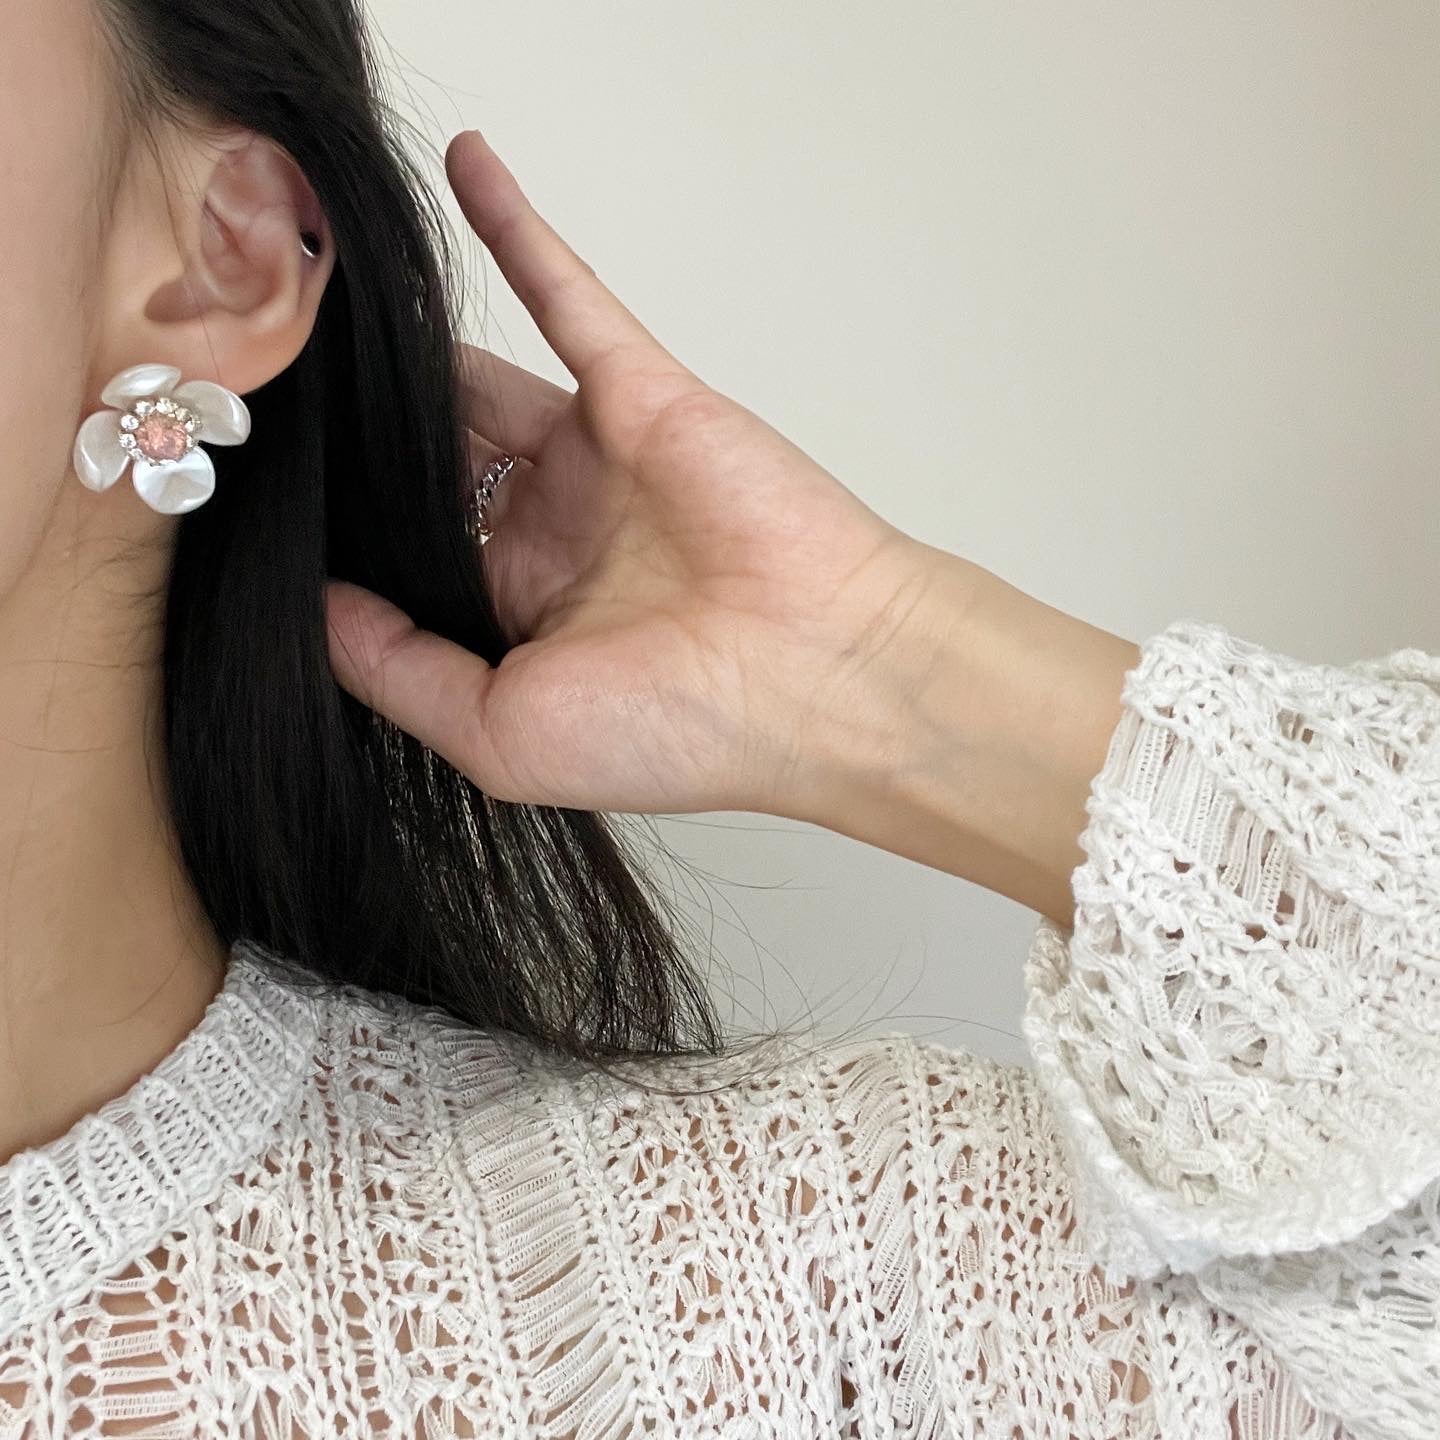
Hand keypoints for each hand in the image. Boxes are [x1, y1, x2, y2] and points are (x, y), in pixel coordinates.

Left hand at [325, 130, 975, 819]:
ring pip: (483, 380)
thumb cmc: (682, 728)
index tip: (270, 498)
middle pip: (438, 461)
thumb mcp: (503, 737)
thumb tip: (314, 614)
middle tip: (283, 391)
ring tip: (324, 299)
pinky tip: (464, 171)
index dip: (351, 526)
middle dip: (368, 436)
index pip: (417, 551)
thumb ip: (401, 671)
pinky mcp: (639, 393)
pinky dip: (518, 233)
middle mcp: (559, 532)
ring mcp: (599, 457)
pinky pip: (567, 297)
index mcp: (528, 614)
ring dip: (412, 347)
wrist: (821, 671)